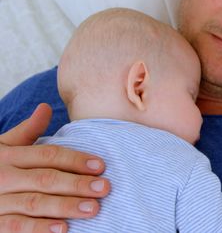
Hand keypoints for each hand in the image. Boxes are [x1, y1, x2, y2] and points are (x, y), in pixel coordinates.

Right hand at [0, 104, 109, 232]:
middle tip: (104, 188)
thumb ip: (26, 131)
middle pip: (46, 179)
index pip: (48, 155)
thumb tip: (45, 108)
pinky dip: (40, 228)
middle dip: (78, 183)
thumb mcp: (2, 147)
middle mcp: (2, 176)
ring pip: (35, 203)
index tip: (101, 166)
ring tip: (92, 209)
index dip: (75, 160)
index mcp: (9, 155)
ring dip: (65, 206)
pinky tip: (63, 229)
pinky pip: (17, 226)